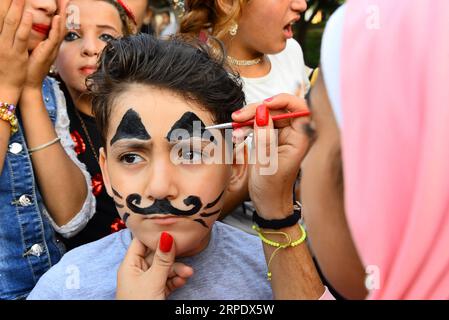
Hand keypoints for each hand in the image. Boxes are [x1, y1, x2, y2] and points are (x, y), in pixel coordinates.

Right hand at [0, 0, 31, 101]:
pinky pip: (21, 37)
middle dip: (7, 2)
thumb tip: (4, 28)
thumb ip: (2, 38)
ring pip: (11, 23)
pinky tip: (28, 14)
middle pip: (3, 16)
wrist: (3, 88)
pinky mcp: (16, 54)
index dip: (2, 5)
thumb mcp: (0, 51)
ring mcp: (7, 47)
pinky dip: (25, 25)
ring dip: (15, 8)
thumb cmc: (1, 70)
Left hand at [24, 0, 66, 89]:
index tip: (60, 1)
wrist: (27, 83)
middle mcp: (52, 45)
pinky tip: (57, 18)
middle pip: (61, 24)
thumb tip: (29, 29)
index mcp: (48, 43)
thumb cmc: (27, 68)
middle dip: (64, 11)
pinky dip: (56, 28)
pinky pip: (54, 39)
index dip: (58, 12)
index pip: (55, 25)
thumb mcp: (30, 50)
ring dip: (62, 15)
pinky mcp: (48, 53)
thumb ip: (34, 40)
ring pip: (59, 29)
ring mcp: (52, 49)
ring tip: (64, 3)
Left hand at [116, 232, 193, 299]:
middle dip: (172, 257)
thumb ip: (162, 259)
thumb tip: (167, 234)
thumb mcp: (153, 280)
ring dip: (177, 270)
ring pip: (165, 269)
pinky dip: (176, 280)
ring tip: (188, 274)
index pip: (141, 242)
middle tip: (186, 257)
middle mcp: (137, 270)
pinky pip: (167, 280)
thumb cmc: (140, 304)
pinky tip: (184, 280)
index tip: (171, 228)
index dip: (154, 235)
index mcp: (130, 264)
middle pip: (157, 256)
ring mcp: (147, 281)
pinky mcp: (155, 291)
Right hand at [232, 94, 309, 218]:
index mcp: (300, 139)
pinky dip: (247, 126)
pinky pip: (259, 124)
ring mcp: (282, 135)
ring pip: (266, 114)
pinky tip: (238, 133)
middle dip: (257, 109)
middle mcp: (293, 134)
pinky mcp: (271, 138)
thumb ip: (264, 134)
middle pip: (278, 108)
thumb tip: (262, 110)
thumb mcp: (265, 161)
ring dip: (249, 118)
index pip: (299, 108)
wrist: (268, 203)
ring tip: (235, 127)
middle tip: (239, 117)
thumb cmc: (272, 188)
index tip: (263, 105)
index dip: (283, 101)